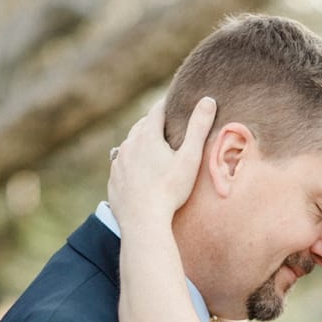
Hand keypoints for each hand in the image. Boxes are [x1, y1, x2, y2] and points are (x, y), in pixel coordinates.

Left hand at [108, 96, 214, 228]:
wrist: (143, 221)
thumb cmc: (170, 190)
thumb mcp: (190, 158)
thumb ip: (198, 127)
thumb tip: (208, 100)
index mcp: (147, 136)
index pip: (157, 111)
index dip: (167, 104)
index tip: (174, 102)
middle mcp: (128, 145)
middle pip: (141, 126)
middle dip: (153, 123)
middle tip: (165, 123)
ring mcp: (118, 163)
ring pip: (129, 145)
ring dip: (140, 142)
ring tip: (152, 146)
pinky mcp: (113, 181)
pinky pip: (122, 165)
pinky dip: (131, 162)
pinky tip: (138, 170)